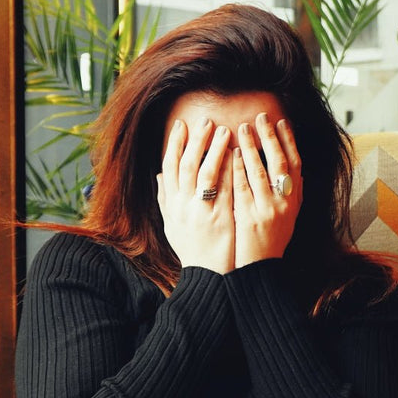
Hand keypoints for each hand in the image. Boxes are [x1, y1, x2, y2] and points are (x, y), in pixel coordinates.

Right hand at [157, 117, 234, 273]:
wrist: (208, 277)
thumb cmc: (192, 250)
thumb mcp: (172, 225)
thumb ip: (165, 200)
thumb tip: (159, 176)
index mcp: (172, 205)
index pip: (169, 167)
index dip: (175, 144)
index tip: (181, 125)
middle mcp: (183, 206)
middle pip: (187, 165)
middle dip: (196, 140)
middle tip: (205, 120)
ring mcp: (201, 212)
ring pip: (206, 172)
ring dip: (215, 149)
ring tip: (225, 130)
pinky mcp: (220, 218)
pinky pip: (225, 188)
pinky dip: (229, 169)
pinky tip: (238, 154)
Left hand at [232, 113, 302, 267]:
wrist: (260, 270)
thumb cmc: (270, 242)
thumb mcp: (286, 216)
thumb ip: (287, 194)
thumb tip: (294, 169)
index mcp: (294, 200)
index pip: (296, 163)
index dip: (289, 141)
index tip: (281, 122)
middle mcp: (285, 203)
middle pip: (281, 162)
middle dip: (270, 137)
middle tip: (261, 117)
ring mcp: (268, 210)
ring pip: (261, 171)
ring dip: (253, 147)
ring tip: (242, 128)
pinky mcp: (250, 217)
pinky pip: (243, 187)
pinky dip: (238, 168)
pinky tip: (232, 154)